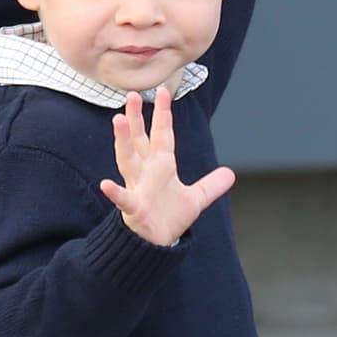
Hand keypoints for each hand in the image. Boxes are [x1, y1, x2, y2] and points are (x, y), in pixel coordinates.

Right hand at [99, 88, 234, 247]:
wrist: (157, 244)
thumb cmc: (169, 219)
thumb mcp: (196, 199)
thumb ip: (211, 185)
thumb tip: (230, 174)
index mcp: (162, 166)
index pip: (162, 135)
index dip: (163, 114)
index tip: (162, 92)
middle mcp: (147, 173)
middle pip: (140, 140)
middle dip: (136, 119)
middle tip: (132, 95)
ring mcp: (138, 188)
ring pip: (128, 160)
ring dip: (123, 141)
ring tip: (117, 120)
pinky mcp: (133, 208)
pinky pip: (123, 198)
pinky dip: (114, 192)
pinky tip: (105, 184)